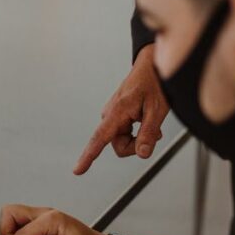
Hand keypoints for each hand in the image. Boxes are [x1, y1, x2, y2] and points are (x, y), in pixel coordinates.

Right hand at [74, 45, 168, 173]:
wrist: (151, 65)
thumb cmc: (154, 83)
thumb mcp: (157, 110)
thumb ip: (149, 133)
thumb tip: (142, 154)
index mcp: (117, 112)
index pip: (99, 139)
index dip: (88, 156)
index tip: (78, 170)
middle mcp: (110, 114)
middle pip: (119, 145)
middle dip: (137, 144)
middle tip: (155, 133)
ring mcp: (112, 115)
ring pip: (123, 140)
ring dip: (139, 136)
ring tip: (150, 120)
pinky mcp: (117, 115)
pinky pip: (124, 132)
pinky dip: (137, 130)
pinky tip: (145, 119)